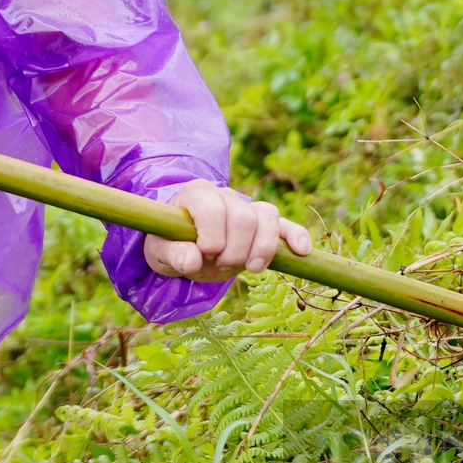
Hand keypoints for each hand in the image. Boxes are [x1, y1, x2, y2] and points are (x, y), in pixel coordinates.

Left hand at [144, 182, 312, 281]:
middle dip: (235, 250)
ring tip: (249, 269)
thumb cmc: (170, 244)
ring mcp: (247, 208)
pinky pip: (285, 225)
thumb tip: (192, 260)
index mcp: (197, 194)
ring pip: (267, 217)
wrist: (184, 248)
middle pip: (243, 217)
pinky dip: (295, 236)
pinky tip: (302, 251)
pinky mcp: (264, 226)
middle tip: (221, 266)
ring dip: (261, 249)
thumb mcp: (160, 252)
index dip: (212, 237)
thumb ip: (173, 254)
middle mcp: (224, 195)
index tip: (205, 254)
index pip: (212, 209)